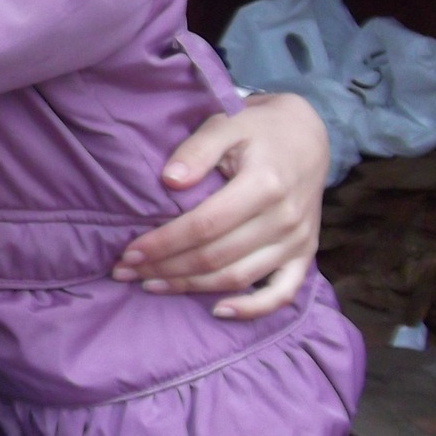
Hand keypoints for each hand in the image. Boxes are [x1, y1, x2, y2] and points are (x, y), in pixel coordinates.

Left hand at [113, 92, 328, 319]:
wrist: (308, 136)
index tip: (129, 252)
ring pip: (237, 277)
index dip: (164, 242)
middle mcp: (284, 218)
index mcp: (265, 184)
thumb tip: (169, 180)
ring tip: (150, 284)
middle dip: (165, 268)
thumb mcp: (227, 125)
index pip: (205, 225)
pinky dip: (252, 309)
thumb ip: (198, 150)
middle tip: (126, 271)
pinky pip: (282, 293)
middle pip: (216, 257)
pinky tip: (217, 311)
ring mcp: (297, 240)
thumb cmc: (258, 130)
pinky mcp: (304, 254)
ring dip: (190, 287)